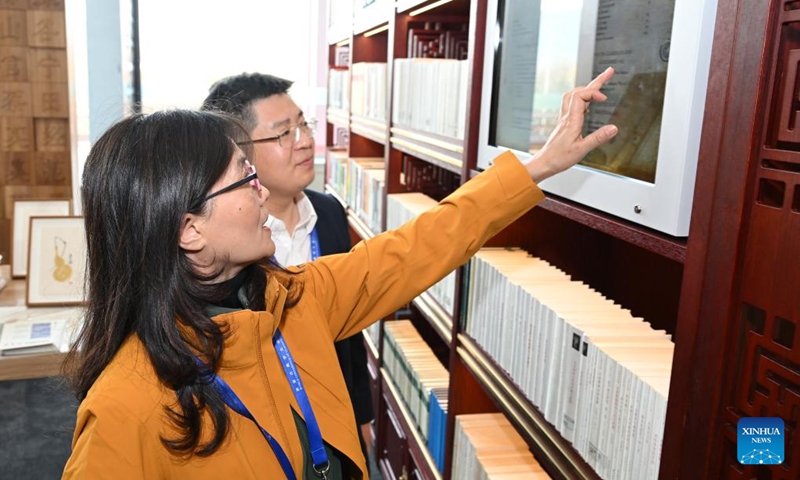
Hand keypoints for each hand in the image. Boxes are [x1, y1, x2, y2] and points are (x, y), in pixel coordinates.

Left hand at [524, 67, 617, 182]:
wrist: (544, 163)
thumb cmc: (559, 158)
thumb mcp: (582, 150)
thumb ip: (598, 138)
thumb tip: (614, 128)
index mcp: (571, 120)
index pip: (581, 95)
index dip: (594, 92)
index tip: (605, 98)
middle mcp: (567, 116)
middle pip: (579, 91)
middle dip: (596, 81)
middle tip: (609, 72)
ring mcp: (564, 119)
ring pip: (574, 96)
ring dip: (587, 88)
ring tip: (600, 85)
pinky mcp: (564, 123)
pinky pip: (572, 104)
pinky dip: (582, 99)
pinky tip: (588, 105)